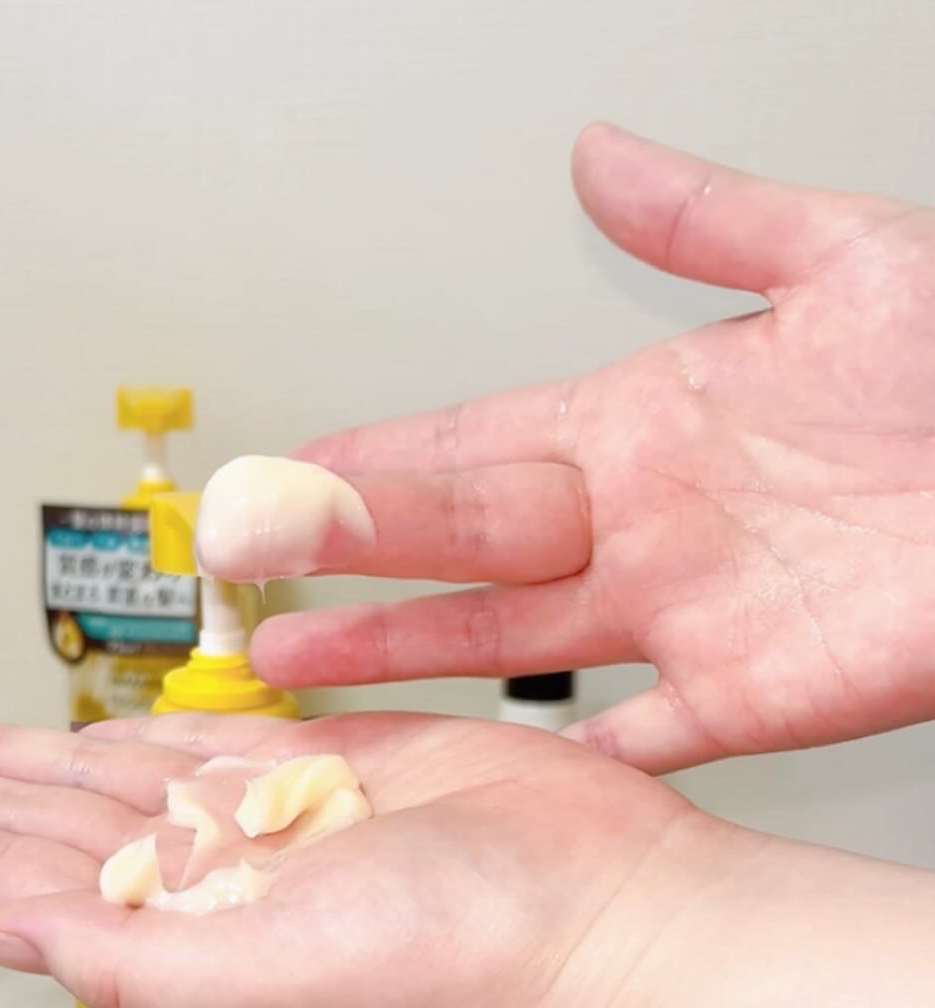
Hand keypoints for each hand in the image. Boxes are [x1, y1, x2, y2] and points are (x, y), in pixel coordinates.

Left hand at [0, 713, 724, 1007]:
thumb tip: (3, 936)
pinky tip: (76, 738)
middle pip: (50, 834)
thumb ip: (133, 964)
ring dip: (24, 766)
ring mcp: (271, 828)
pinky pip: (205, 745)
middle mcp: (216, 894)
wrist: (605, 917)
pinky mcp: (331, 768)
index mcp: (186, 956)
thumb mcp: (270, 985)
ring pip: (112, 783)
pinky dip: (133, 739)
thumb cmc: (454, 970)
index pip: (27, 892)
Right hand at [243, 125, 934, 772]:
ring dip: (399, 657)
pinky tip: (478, 768)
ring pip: (506, 643)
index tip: (283, 467)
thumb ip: (711, 220)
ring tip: (295, 668)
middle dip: (345, 554)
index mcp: (649, 418)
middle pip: (461, 542)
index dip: (373, 457)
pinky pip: (630, 738)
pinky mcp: (743, 697)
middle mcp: (645, 522)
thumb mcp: (846, 263)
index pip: (476, 438)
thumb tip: (598, 157)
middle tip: (243, 563)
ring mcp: (684, 615)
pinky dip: (560, 760)